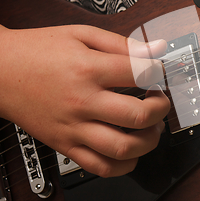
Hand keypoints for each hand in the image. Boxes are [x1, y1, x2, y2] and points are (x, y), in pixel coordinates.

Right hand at [0, 24, 169, 176]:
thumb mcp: (80, 34)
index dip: (158, 72)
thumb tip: (157, 48)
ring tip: (150, 128)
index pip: (141, 74)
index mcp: (89, 69)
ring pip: (123, 148)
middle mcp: (82, 101)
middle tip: (159, 101)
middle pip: (139, 116)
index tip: (158, 73)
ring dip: (149, 140)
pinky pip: (100, 167)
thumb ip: (122, 43)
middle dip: (161, 109)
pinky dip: (124, 165)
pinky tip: (131, 150)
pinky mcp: (65, 145)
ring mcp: (73, 127)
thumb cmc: (37, 51)